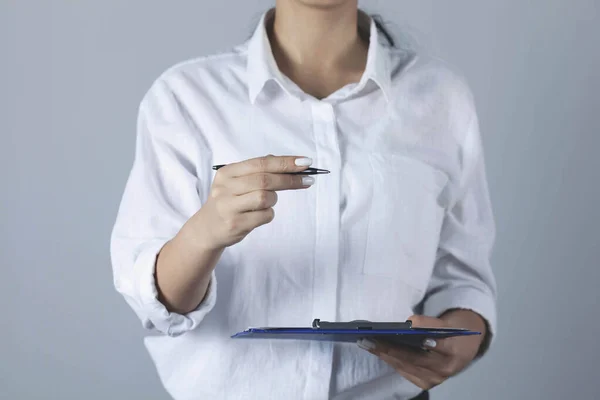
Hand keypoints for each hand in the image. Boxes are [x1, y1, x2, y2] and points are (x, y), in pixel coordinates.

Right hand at [191, 155, 314, 248]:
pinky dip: (268, 214)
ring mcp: (228, 206)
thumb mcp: (236, 182)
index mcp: (227, 172)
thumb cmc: (229, 201)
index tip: (305, 162)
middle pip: (265, 180)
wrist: (207, 229)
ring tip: (267, 202)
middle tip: (308, 181)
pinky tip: (259, 215)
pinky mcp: (235, 224)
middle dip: (290, 179)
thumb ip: (258, 171)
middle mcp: (225, 187)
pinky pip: (264, 216)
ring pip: (265, 198)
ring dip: (273, 200)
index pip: (261, 163)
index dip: (285, 162)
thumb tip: (288, 162)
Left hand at [357, 311, 486, 389]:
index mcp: (454, 350)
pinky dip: (390, 360)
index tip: (410, 329)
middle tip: (369, 338)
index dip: (425, 337)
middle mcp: (445, 369)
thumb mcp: (447, 322)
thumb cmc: (452, 331)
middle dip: (389, 348)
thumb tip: (409, 324)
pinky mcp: (425, 383)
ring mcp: (434, 379)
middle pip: (414, 358)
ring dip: (384, 354)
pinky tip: (377, 351)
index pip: (438, 344)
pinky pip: (404, 371)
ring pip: (405, 366)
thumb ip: (430, 323)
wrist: (464, 348)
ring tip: (366, 343)